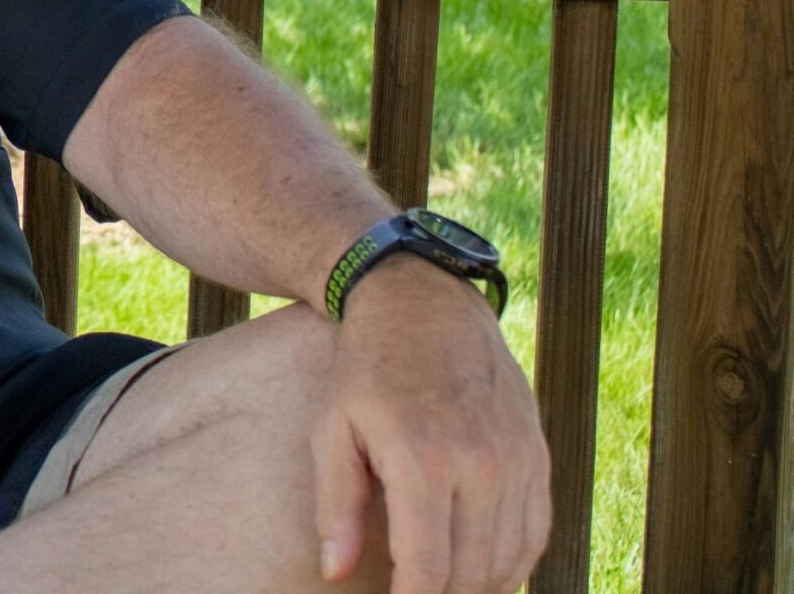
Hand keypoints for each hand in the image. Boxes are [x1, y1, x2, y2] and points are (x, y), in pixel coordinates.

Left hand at [311, 256, 549, 592]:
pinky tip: (482, 571)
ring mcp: (519, 462)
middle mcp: (483, 466)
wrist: (426, 307)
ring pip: (509, 562)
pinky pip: (536, 534)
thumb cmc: (367, 371)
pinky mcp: (539, 457)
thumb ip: (336, 505)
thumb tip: (336, 572)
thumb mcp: (332, 428)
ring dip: (478, 587)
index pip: (428, 569)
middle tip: (411, 591)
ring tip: (440, 585)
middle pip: (472, 574)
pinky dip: (512, 564)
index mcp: (425, 460)